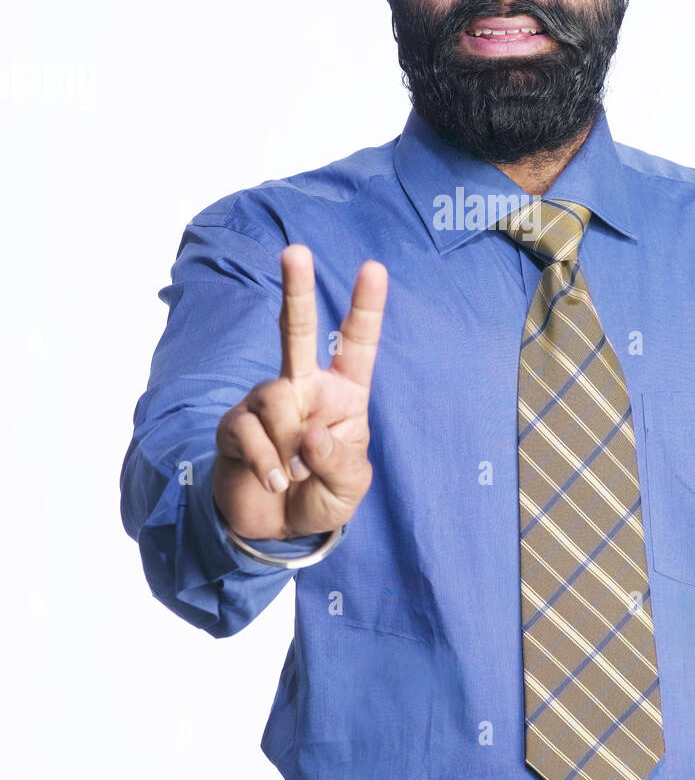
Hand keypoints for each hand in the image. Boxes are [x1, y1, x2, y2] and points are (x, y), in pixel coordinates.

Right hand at [213, 244, 387, 540]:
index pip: (356, 345)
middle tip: (296, 251)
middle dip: (295, 290)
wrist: (275, 528)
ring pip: (276, 401)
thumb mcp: (348, 487)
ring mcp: (266, 402)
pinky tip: (275, 481)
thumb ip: (337, 461)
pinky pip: (250, 433)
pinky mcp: (235, 425)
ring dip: (290, 447)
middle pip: (296, 331)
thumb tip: (311, 433)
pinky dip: (268, 464)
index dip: (366, 307)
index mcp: (342, 393)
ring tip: (295, 473)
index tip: (374, 268)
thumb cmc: (321, 496)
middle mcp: (303, 387)